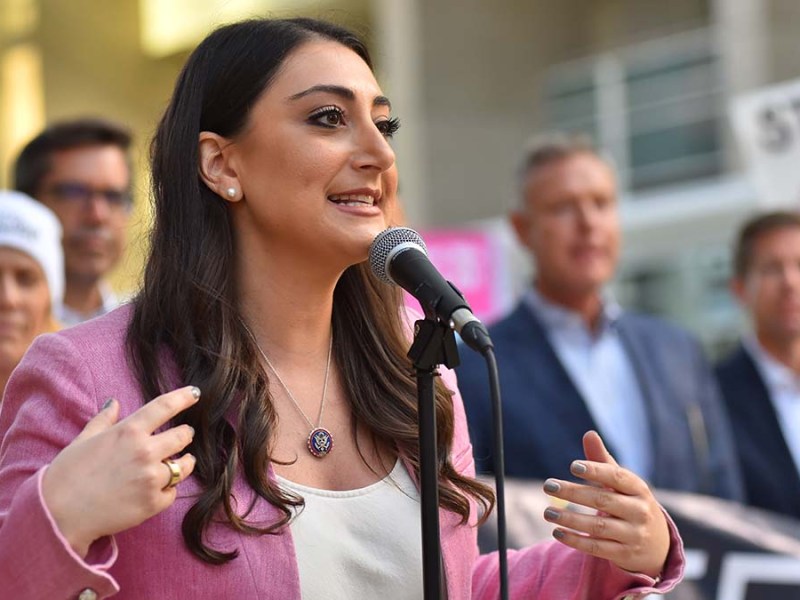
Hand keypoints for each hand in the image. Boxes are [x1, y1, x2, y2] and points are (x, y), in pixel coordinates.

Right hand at [42, 386, 199, 556]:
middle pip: (183, 436)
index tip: (195, 393)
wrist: (60, 514)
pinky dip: (167, 490)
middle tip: (183, 436)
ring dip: (182, 463)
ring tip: (175, 463)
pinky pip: (173, 492)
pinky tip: (156, 490)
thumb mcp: (84, 440)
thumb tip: (114, 402)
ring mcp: (151, 478)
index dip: (184, 397)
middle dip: (185, 435)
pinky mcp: (153, 503)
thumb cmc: (67, 474)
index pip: (165, 406)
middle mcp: (145, 452)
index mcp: (129, 432)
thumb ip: (104, 420)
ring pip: (184, 465)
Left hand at [542, 430, 669, 577]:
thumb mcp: (622, 484)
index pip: (617, 477)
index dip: (596, 470)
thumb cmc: (631, 504)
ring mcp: (634, 535)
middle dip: (573, 493)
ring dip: (570, 519)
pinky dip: (576, 541)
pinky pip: (598, 548)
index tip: (572, 466)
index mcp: (639, 489)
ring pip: (599, 526)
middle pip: (603, 500)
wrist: (658, 545)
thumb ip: (603, 461)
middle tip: (548, 486)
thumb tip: (589, 434)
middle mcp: (640, 511)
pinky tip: (557, 533)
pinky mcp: (625, 555)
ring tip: (547, 513)